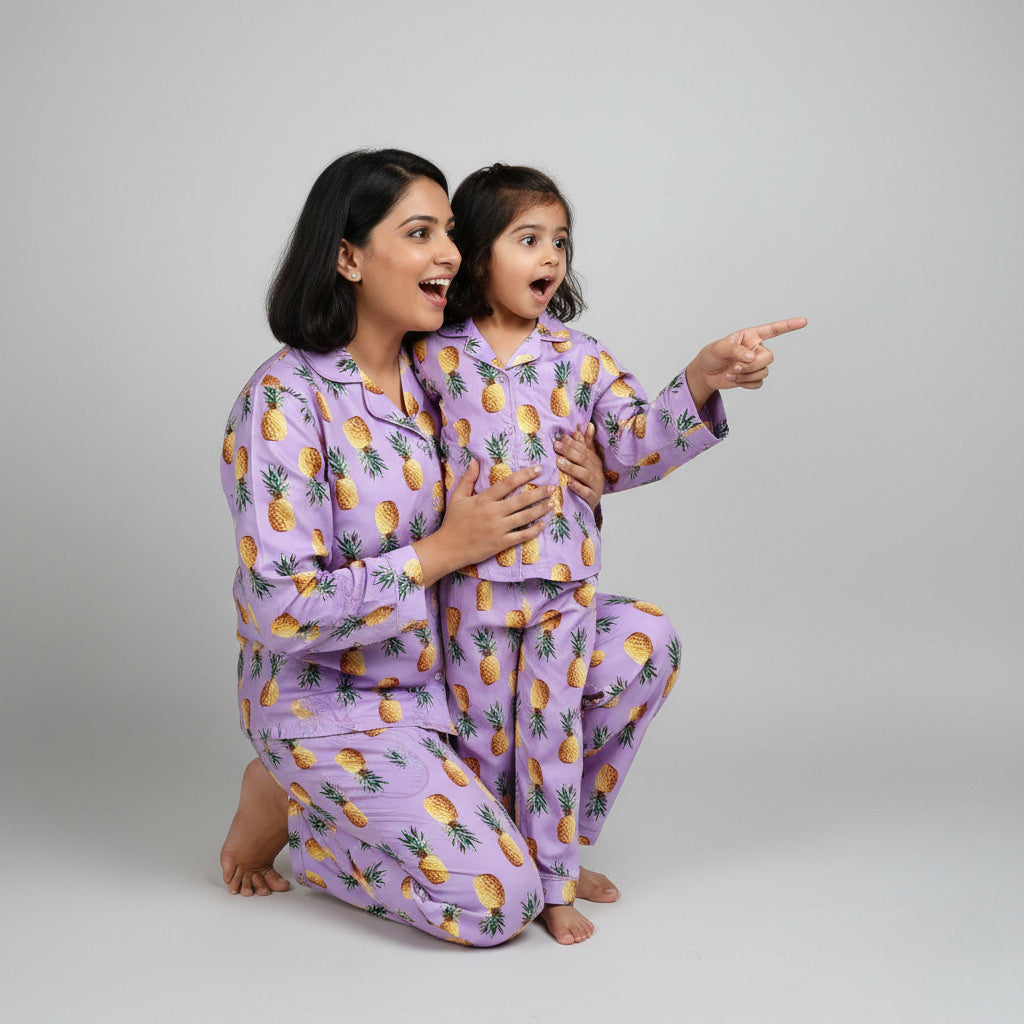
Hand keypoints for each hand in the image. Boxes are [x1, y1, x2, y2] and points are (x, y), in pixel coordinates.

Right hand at [412, 461, 552, 585]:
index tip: (538, 469)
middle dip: (540, 492)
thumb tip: (475, 460)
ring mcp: (498, 529)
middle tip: (553, 486)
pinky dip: (535, 530)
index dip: (525, 475)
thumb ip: (468, 478)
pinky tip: (543, 524)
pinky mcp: (501, 543)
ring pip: (525, 517)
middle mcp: (493, 513)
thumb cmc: (453, 522)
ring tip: (552, 503)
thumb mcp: (457, 497)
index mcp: (484, 499)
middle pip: (522, 500)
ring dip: (540, 509)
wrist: (448, 548)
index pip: (508, 483)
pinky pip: (522, 536)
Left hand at [554, 423, 603, 510]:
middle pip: (584, 459)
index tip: (561, 438)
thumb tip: (588, 424)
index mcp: (594, 461)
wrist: (590, 504)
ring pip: (585, 474)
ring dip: (572, 467)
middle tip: (556, 446)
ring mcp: (595, 485)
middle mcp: (596, 472)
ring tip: (559, 462)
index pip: (584, 450)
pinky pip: (586, 492)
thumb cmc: (586, 480)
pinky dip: (578, 487)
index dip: (573, 443)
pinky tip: (569, 482)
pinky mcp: (592, 498)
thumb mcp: (587, 461)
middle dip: (570, 452)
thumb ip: (586, 444)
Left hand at [685, 316, 806, 409]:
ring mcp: (756, 364)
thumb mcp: (719, 348)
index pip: (773, 330)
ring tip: (731, 373)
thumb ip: (735, 350)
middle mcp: (756, 349)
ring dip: (746, 375)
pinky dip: (745, 384)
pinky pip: (758, 383)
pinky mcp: (753, 377)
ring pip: (764, 372)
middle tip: (736, 367)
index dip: (789, 325)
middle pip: (769, 357)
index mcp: (750, 336)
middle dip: (752, 366)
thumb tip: (751, 356)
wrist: (705, 374)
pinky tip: (735, 380)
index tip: (803, 321)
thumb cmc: (711, 356)